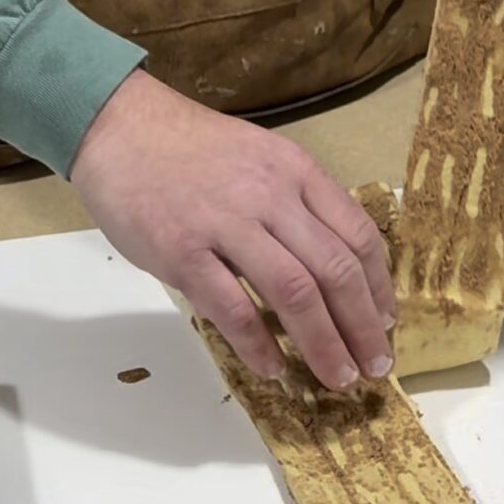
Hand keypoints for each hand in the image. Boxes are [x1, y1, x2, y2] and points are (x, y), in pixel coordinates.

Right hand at [70, 70, 395, 389]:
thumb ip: (295, 203)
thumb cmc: (189, 149)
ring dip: (322, 343)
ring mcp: (226, 224)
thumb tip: (328, 266)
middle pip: (335, 270)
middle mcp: (269, 196)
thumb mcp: (260, 157)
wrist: (119, 126)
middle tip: (373, 367)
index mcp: (295, 172)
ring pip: (295, 292)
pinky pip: (232, 307)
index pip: (358, 234)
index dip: (378, 287)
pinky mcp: (182, 251)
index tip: (384, 322)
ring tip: (336, 376)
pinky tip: (272, 368)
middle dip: (362, 327)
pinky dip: (258, 344)